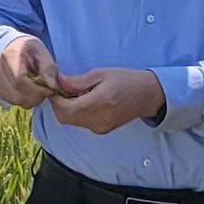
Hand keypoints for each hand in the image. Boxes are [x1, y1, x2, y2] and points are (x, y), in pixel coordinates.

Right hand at [0, 36, 64, 109]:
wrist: (13, 46)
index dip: (36, 89)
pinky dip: (23, 100)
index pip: (20, 80)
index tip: (49, 89)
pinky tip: (29, 92)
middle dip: (36, 96)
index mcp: (11, 55)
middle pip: (17, 94)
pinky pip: (11, 100)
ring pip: (14, 100)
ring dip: (30, 99)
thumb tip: (53, 86)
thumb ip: (49, 68)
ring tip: (38, 90)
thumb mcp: (42, 52)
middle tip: (46, 90)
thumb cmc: (29, 48)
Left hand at [46, 68, 163, 134]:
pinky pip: (82, 123)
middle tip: (62, 90)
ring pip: (72, 122)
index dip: (55, 99)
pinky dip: (77, 113)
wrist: (148, 95)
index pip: (64, 108)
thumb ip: (78, 81)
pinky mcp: (102, 130)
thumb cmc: (127, 80)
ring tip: (76, 94)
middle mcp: (97, 120)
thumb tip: (58, 82)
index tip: (54, 87)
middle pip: (65, 118)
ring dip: (67, 109)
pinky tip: (85, 102)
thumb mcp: (101, 74)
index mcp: (97, 103)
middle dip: (59, 104)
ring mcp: (99, 127)